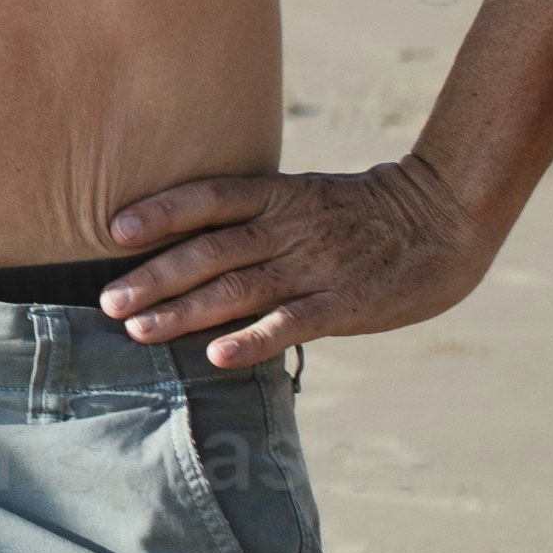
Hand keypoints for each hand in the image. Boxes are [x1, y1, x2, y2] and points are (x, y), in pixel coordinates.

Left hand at [103, 152, 481, 366]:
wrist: (446, 217)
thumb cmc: (367, 214)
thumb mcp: (307, 199)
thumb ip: (258, 219)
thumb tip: (195, 243)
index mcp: (279, 196)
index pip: (209, 197)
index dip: (161, 211)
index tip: (113, 231)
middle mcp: (290, 228)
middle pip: (210, 250)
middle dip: (154, 276)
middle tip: (107, 302)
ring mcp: (316, 266)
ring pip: (238, 289)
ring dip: (184, 312)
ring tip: (139, 331)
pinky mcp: (346, 303)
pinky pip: (292, 322)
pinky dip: (253, 339)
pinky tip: (217, 355)